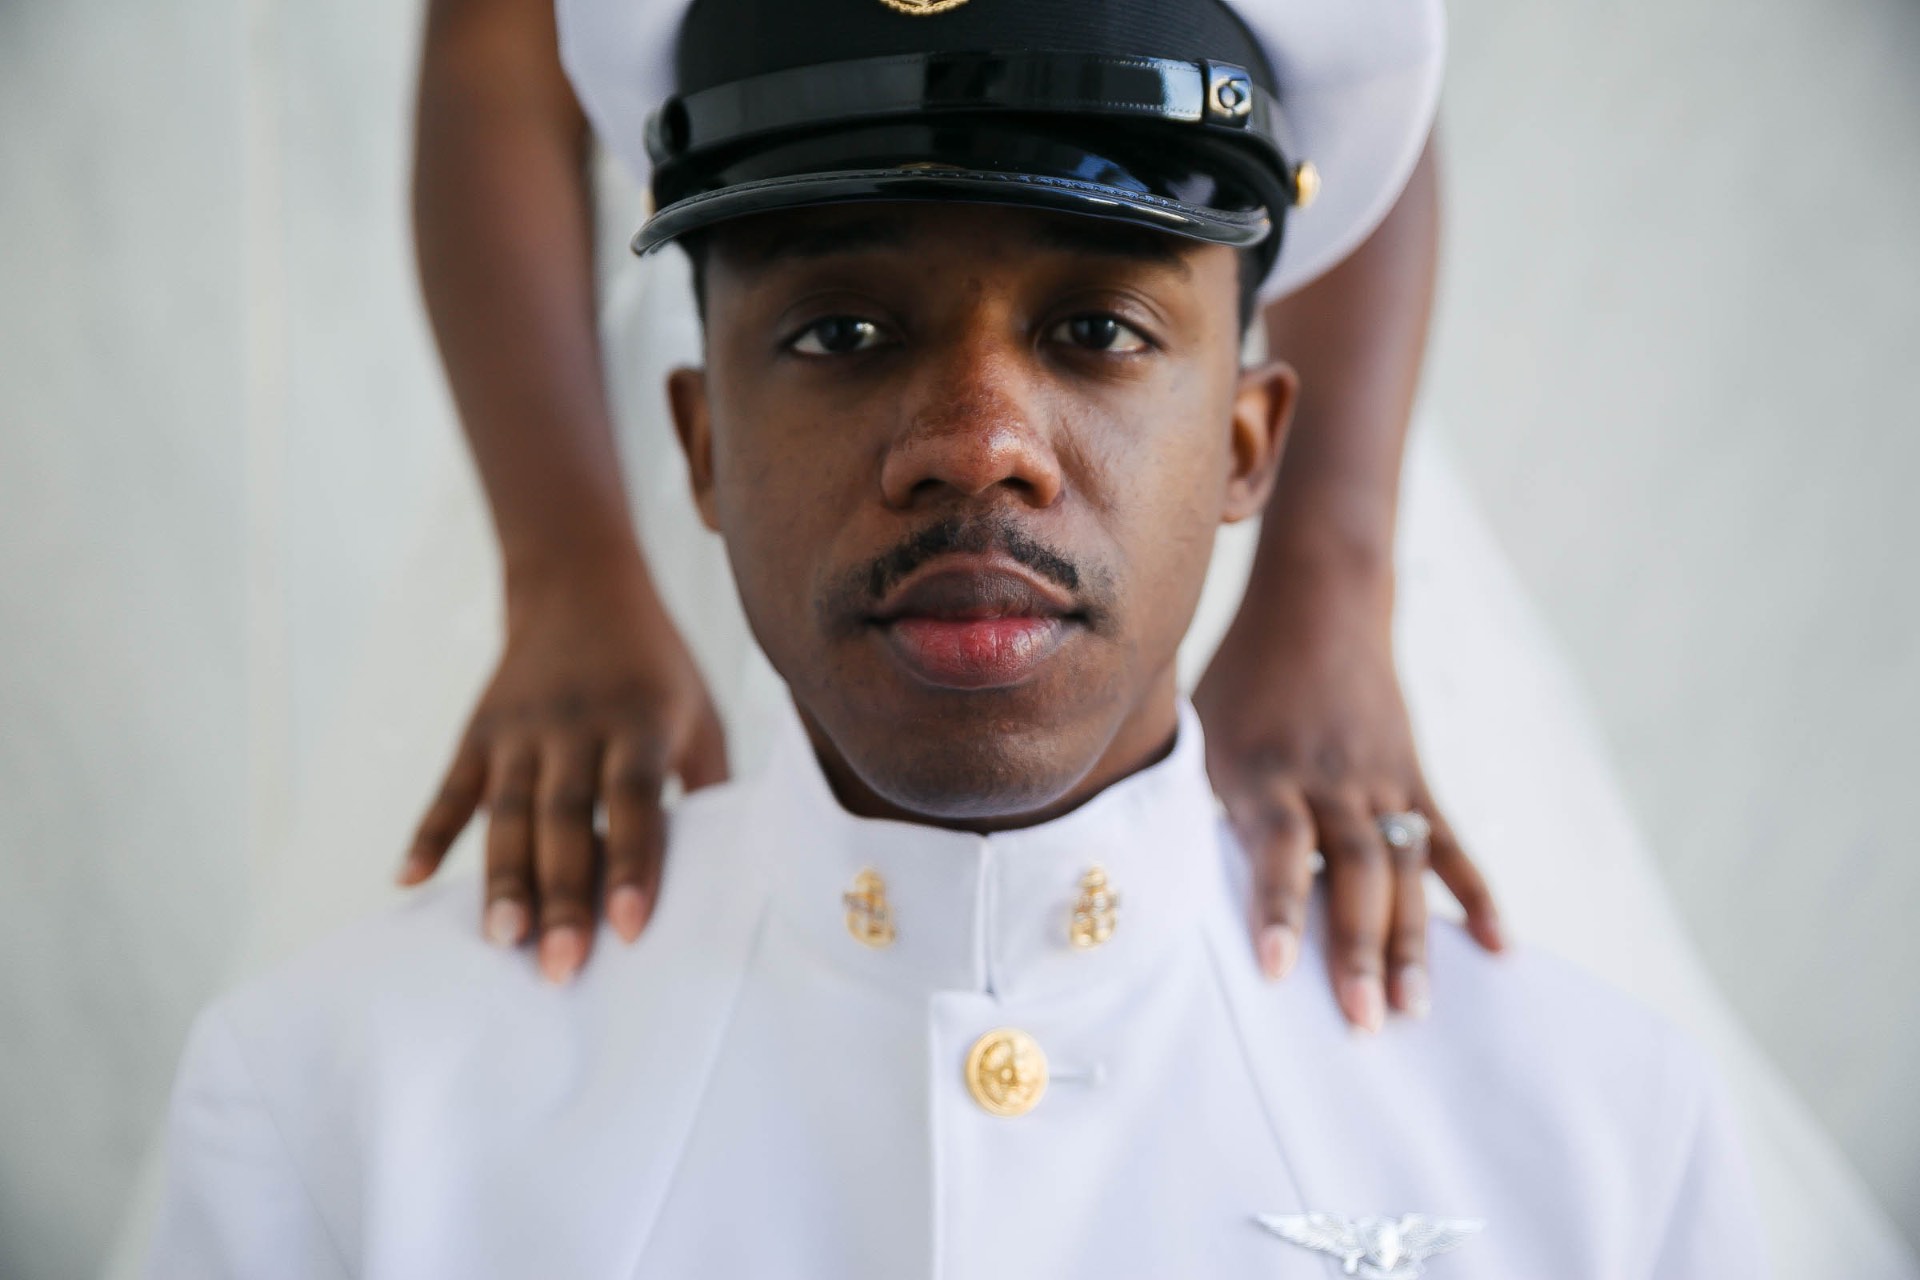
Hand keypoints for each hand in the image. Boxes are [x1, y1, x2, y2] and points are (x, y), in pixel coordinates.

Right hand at [398, 556, 727, 982]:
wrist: (580, 583)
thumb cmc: (656, 667)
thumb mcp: (700, 712)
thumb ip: (708, 787)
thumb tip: (729, 873)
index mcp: (641, 720)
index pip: (635, 799)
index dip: (634, 863)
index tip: (631, 929)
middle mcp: (576, 723)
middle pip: (565, 817)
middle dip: (563, 894)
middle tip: (560, 968)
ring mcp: (520, 728)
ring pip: (507, 811)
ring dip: (502, 879)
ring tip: (501, 944)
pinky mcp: (478, 731)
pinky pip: (449, 788)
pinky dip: (427, 834)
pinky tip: (405, 883)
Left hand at [1193, 554, 1501, 1031]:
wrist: (1317, 602)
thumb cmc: (1240, 678)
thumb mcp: (1201, 728)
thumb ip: (1202, 802)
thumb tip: (1176, 890)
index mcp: (1262, 769)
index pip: (1275, 847)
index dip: (1276, 907)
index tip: (1277, 970)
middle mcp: (1327, 778)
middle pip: (1350, 870)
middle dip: (1357, 950)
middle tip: (1365, 1024)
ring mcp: (1378, 780)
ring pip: (1402, 869)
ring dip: (1412, 942)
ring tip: (1417, 1012)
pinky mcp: (1413, 777)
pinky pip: (1448, 842)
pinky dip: (1474, 895)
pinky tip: (1498, 948)